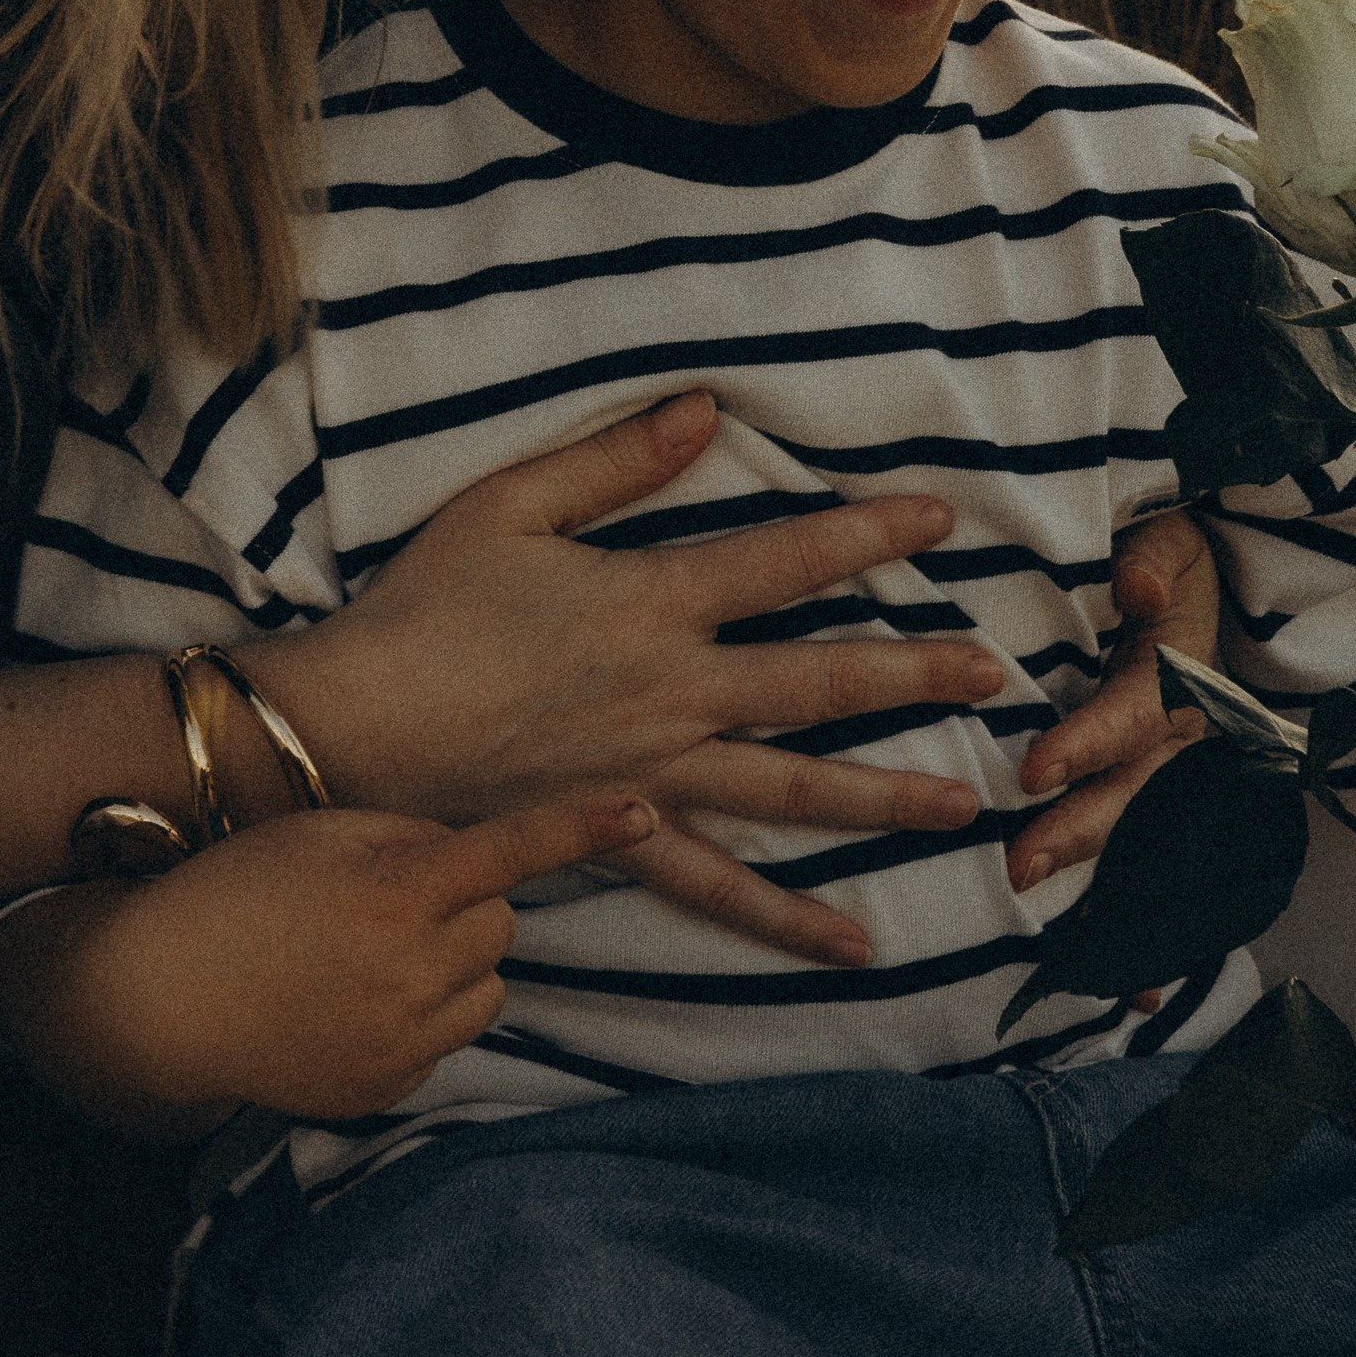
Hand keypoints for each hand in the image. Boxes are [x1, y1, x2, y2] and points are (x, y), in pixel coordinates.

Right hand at [0, 788, 655, 1127]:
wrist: (163, 995)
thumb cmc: (239, 888)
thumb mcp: (323, 832)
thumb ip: (412, 836)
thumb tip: (478, 864)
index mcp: (397, 890)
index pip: (510, 849)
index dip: (581, 823)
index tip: (646, 804)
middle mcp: (413, 969)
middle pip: (501, 920)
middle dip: (467, 899)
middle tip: (390, 889)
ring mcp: (405, 1038)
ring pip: (488, 984)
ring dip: (455, 959)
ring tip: (370, 946)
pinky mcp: (392, 1087)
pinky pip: (450, 1036)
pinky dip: (424, 1011)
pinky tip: (354, 996)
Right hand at [263, 391, 1005, 967]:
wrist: (357, 728)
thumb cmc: (424, 606)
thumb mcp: (509, 504)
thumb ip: (613, 460)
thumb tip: (703, 409)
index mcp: (649, 601)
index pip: (784, 559)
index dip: (866, 531)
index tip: (943, 518)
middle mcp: (671, 691)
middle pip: (817, 682)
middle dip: (915, 674)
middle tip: (998, 674)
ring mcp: (655, 772)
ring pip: (792, 789)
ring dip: (885, 797)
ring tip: (965, 806)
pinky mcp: (625, 832)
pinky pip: (719, 887)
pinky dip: (788, 921)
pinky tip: (854, 947)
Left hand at [1004, 503, 1214, 895]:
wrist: (1191, 569)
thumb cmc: (1163, 552)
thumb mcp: (1166, 538)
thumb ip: (1152, 559)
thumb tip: (1138, 586)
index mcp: (1180, 672)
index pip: (1133, 717)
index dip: (1086, 747)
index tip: (1033, 772)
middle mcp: (1179, 729)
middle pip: (1134, 791)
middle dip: (1078, 831)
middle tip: (1020, 864)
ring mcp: (1167, 760)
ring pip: (1131, 820)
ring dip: (1082, 859)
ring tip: (1021, 884)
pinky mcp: (1147, 773)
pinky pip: (1127, 828)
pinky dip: (1103, 876)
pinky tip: (1070, 921)